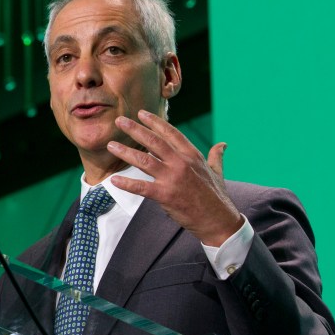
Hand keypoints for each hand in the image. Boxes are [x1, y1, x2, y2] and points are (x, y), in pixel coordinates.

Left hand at [107, 110, 242, 245]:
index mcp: (192, 156)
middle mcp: (181, 163)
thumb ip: (216, 156)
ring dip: (126, 152)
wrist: (218, 220)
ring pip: (144, 161)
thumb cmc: (217, 197)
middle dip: (135, 130)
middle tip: (120, 121)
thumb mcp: (218, 172)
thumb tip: (222, 144)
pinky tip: (114, 180)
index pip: (171, 133)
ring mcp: (173, 178)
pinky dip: (127, 184)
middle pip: (154, 142)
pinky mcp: (166, 195)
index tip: (141, 113)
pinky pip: (142, 187)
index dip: (155, 122)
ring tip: (111, 145)